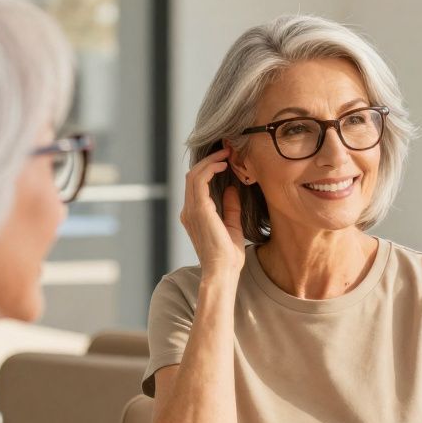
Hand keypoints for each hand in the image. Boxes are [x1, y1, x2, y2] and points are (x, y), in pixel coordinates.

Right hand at [180, 147, 245, 277]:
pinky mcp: (199, 210)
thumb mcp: (232, 226)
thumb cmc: (228, 256)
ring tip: (226, 154)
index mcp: (194, 216)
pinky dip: (210, 168)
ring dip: (210, 161)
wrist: (223, 272)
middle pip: (192, 176)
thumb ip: (230, 208)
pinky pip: (199, 180)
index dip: (209, 169)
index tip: (227, 160)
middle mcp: (188, 211)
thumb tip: (231, 188)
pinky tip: (224, 165)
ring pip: (194, 175)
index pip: (196, 185)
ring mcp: (191, 210)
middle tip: (227, 150)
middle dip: (209, 160)